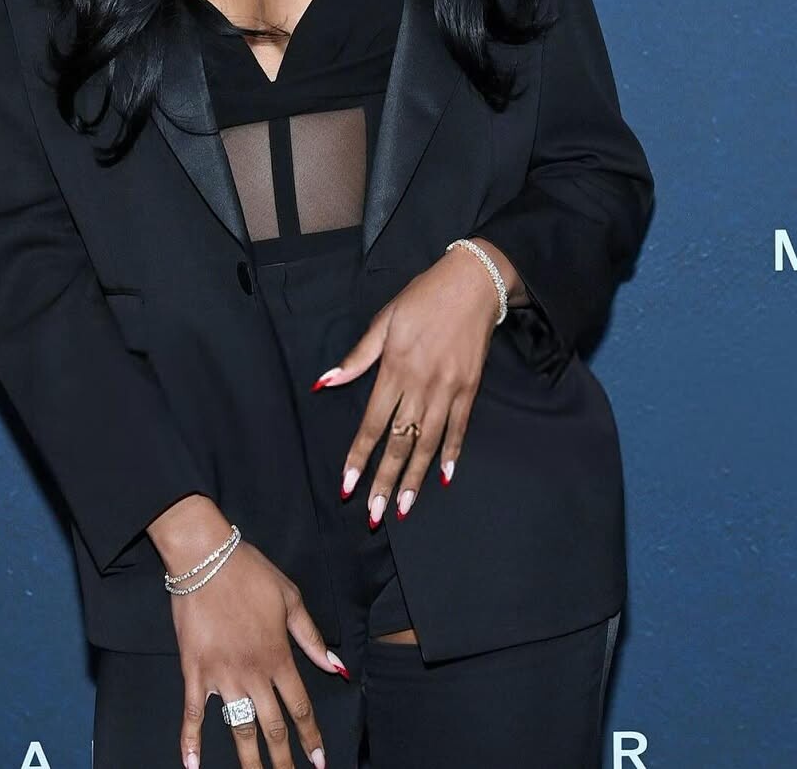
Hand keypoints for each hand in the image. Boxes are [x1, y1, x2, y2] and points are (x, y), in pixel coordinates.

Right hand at [169, 534, 344, 768]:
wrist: (207, 558)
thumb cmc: (251, 572)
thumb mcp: (290, 598)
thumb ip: (311, 637)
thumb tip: (336, 666)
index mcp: (278, 656)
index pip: (299, 706)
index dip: (310, 736)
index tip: (318, 760)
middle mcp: (253, 673)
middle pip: (272, 726)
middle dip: (284, 758)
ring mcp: (222, 675)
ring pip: (239, 728)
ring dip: (249, 760)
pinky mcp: (194, 671)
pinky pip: (193, 713)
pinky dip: (191, 741)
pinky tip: (193, 766)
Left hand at [313, 242, 521, 524]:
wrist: (472, 283)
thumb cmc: (422, 298)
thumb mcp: (384, 320)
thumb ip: (358, 356)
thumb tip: (325, 382)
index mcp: (395, 368)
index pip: (372, 422)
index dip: (359, 456)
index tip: (347, 484)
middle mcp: (421, 384)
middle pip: (399, 441)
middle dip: (385, 480)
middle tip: (374, 513)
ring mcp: (448, 389)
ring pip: (428, 442)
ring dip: (415, 477)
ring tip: (404, 508)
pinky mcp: (470, 388)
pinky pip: (459, 428)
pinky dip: (452, 453)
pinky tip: (444, 477)